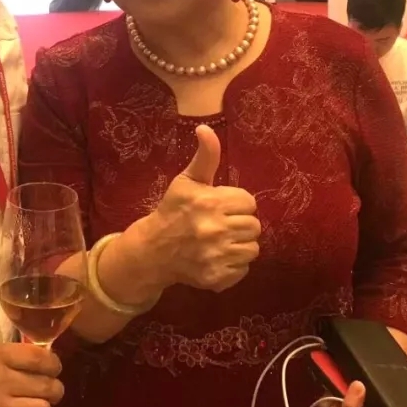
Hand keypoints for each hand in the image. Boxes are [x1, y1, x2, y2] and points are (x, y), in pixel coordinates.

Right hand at [140, 124, 260, 291]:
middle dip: (239, 223)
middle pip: (254, 225)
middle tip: (221, 224)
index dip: (235, 203)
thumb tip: (206, 128)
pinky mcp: (217, 277)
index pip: (248, 202)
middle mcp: (215, 229)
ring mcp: (217, 256)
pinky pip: (244, 269)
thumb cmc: (173, 210)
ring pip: (252, 248)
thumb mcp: (187, 180)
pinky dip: (233, 265)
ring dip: (239, 244)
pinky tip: (217, 256)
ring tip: (221, 240)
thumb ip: (205, 156)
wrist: (153, 250)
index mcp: (210, 202)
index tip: (219, 206)